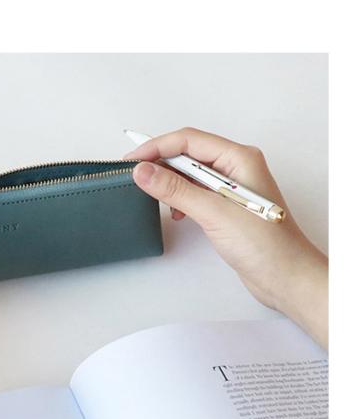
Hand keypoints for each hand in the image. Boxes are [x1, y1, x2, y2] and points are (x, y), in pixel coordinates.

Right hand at [125, 128, 327, 348]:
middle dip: (159, 163)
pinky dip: (179, 199)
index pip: (188, 140)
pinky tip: (174, 213)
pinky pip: (194, 192)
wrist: (286, 278)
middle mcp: (235, 167)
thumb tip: (143, 171)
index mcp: (239, 158)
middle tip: (133, 176)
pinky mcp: (225, 206)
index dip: (156, 147)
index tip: (131, 161)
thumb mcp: (214, 212)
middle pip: (187, 154)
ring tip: (151, 195)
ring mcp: (230, 187)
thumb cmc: (264, 245)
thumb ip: (176, 190)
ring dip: (168, 182)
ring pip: (189, 174)